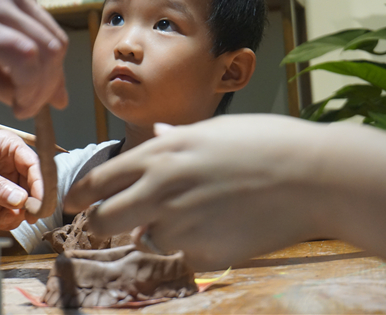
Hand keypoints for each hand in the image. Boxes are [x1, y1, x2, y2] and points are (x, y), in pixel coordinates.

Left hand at [0, 130, 45, 228]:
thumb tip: (22, 201)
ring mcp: (2, 183)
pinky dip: (10, 220)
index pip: (34, 164)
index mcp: (8, 146)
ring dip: (20, 214)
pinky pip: (11, 212)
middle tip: (30, 218)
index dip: (40, 183)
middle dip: (33, 203)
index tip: (40, 202)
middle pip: (34, 185)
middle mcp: (10, 163)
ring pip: (24, 201)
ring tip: (6, 221)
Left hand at [64, 115, 324, 270]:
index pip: (99, 180)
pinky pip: (182, 256)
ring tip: (194, 216)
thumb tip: (153, 135)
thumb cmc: (266, 142)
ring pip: (145, 240)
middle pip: (104, 220)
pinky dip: (192, 247)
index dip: (79, 194)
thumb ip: (173, 139)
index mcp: (161, 154)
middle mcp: (161, 188)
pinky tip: (221, 228)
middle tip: (116, 221)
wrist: (313, 176)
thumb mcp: (213, 130)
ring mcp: (181, 223)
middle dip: (103, 222)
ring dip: (158, 232)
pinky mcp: (204, 253)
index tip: (71, 203)